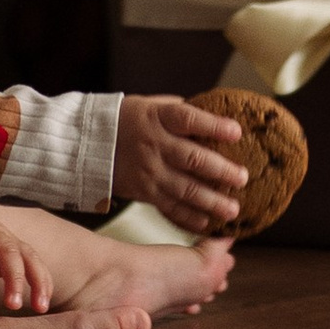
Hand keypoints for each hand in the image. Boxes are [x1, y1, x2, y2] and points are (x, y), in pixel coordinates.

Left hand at [0, 204, 50, 314]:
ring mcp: (7, 236)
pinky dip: (42, 278)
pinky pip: (34, 260)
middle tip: (14, 305)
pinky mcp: (16, 246)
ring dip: (37, 280)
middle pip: (9, 250)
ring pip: (28, 254)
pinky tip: (45, 299)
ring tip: (41, 306)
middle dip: (15, 278)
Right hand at [111, 95, 251, 234]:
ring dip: (211, 201)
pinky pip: (169, 208)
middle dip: (220, 171)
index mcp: (158, 118)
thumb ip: (179, 111)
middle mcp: (155, 145)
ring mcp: (149, 171)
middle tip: (242, 179)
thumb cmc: (125, 119)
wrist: (86, 143)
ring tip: (232, 210)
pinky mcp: (144, 192)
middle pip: (192, 158)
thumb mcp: (151, 105)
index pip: (189, 120)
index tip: (237, 132)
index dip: (213, 126)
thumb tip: (213, 115)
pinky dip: (188, 218)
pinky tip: (206, 223)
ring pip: (184, 189)